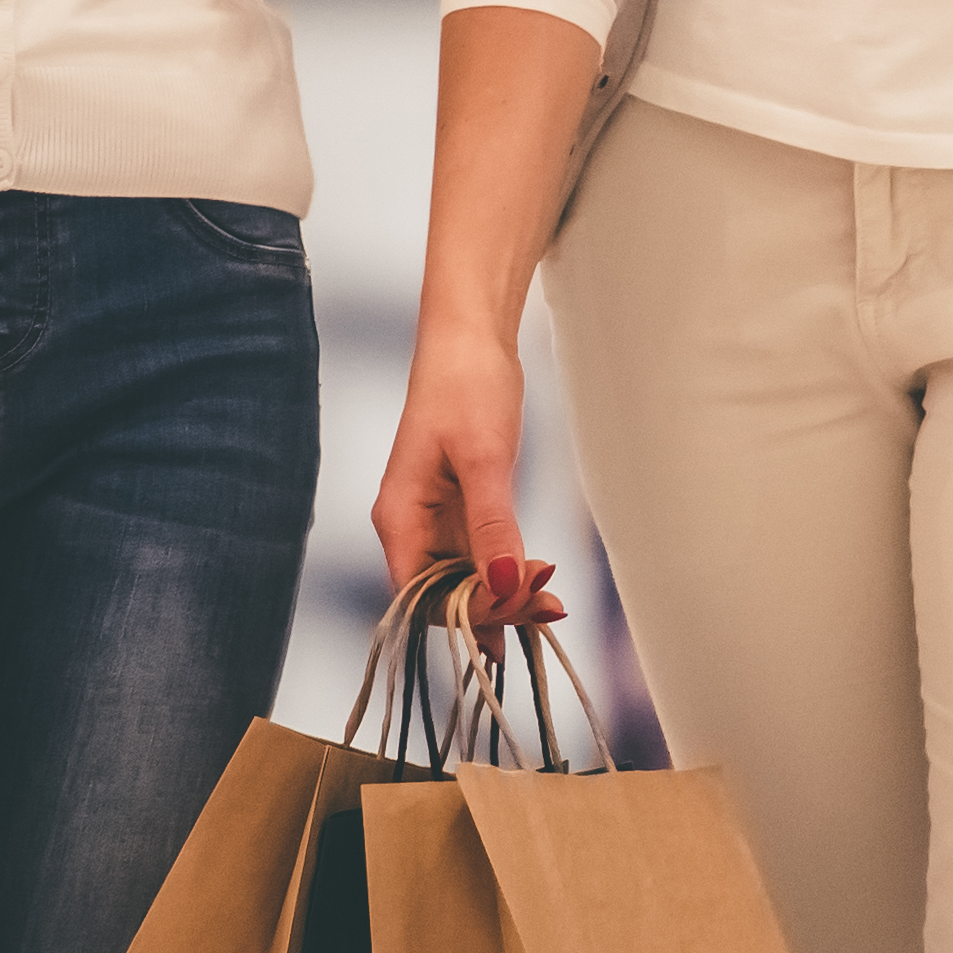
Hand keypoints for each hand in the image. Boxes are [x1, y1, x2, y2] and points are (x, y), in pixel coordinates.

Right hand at [369, 316, 559, 633]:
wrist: (471, 339)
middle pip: (443, 599)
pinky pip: (479, 560)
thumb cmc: (466, 386)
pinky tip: (540, 581)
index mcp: (399, 518)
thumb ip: (492, 526)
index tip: (520, 597)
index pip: (421, 598)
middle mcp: (411, 528)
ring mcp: (435, 521)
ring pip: (465, 583)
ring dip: (506, 596)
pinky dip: (508, 573)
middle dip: (495, 608)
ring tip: (553, 598)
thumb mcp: (484, 458)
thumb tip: (505, 587)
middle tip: (550, 604)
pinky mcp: (460, 511)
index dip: (468, 612)